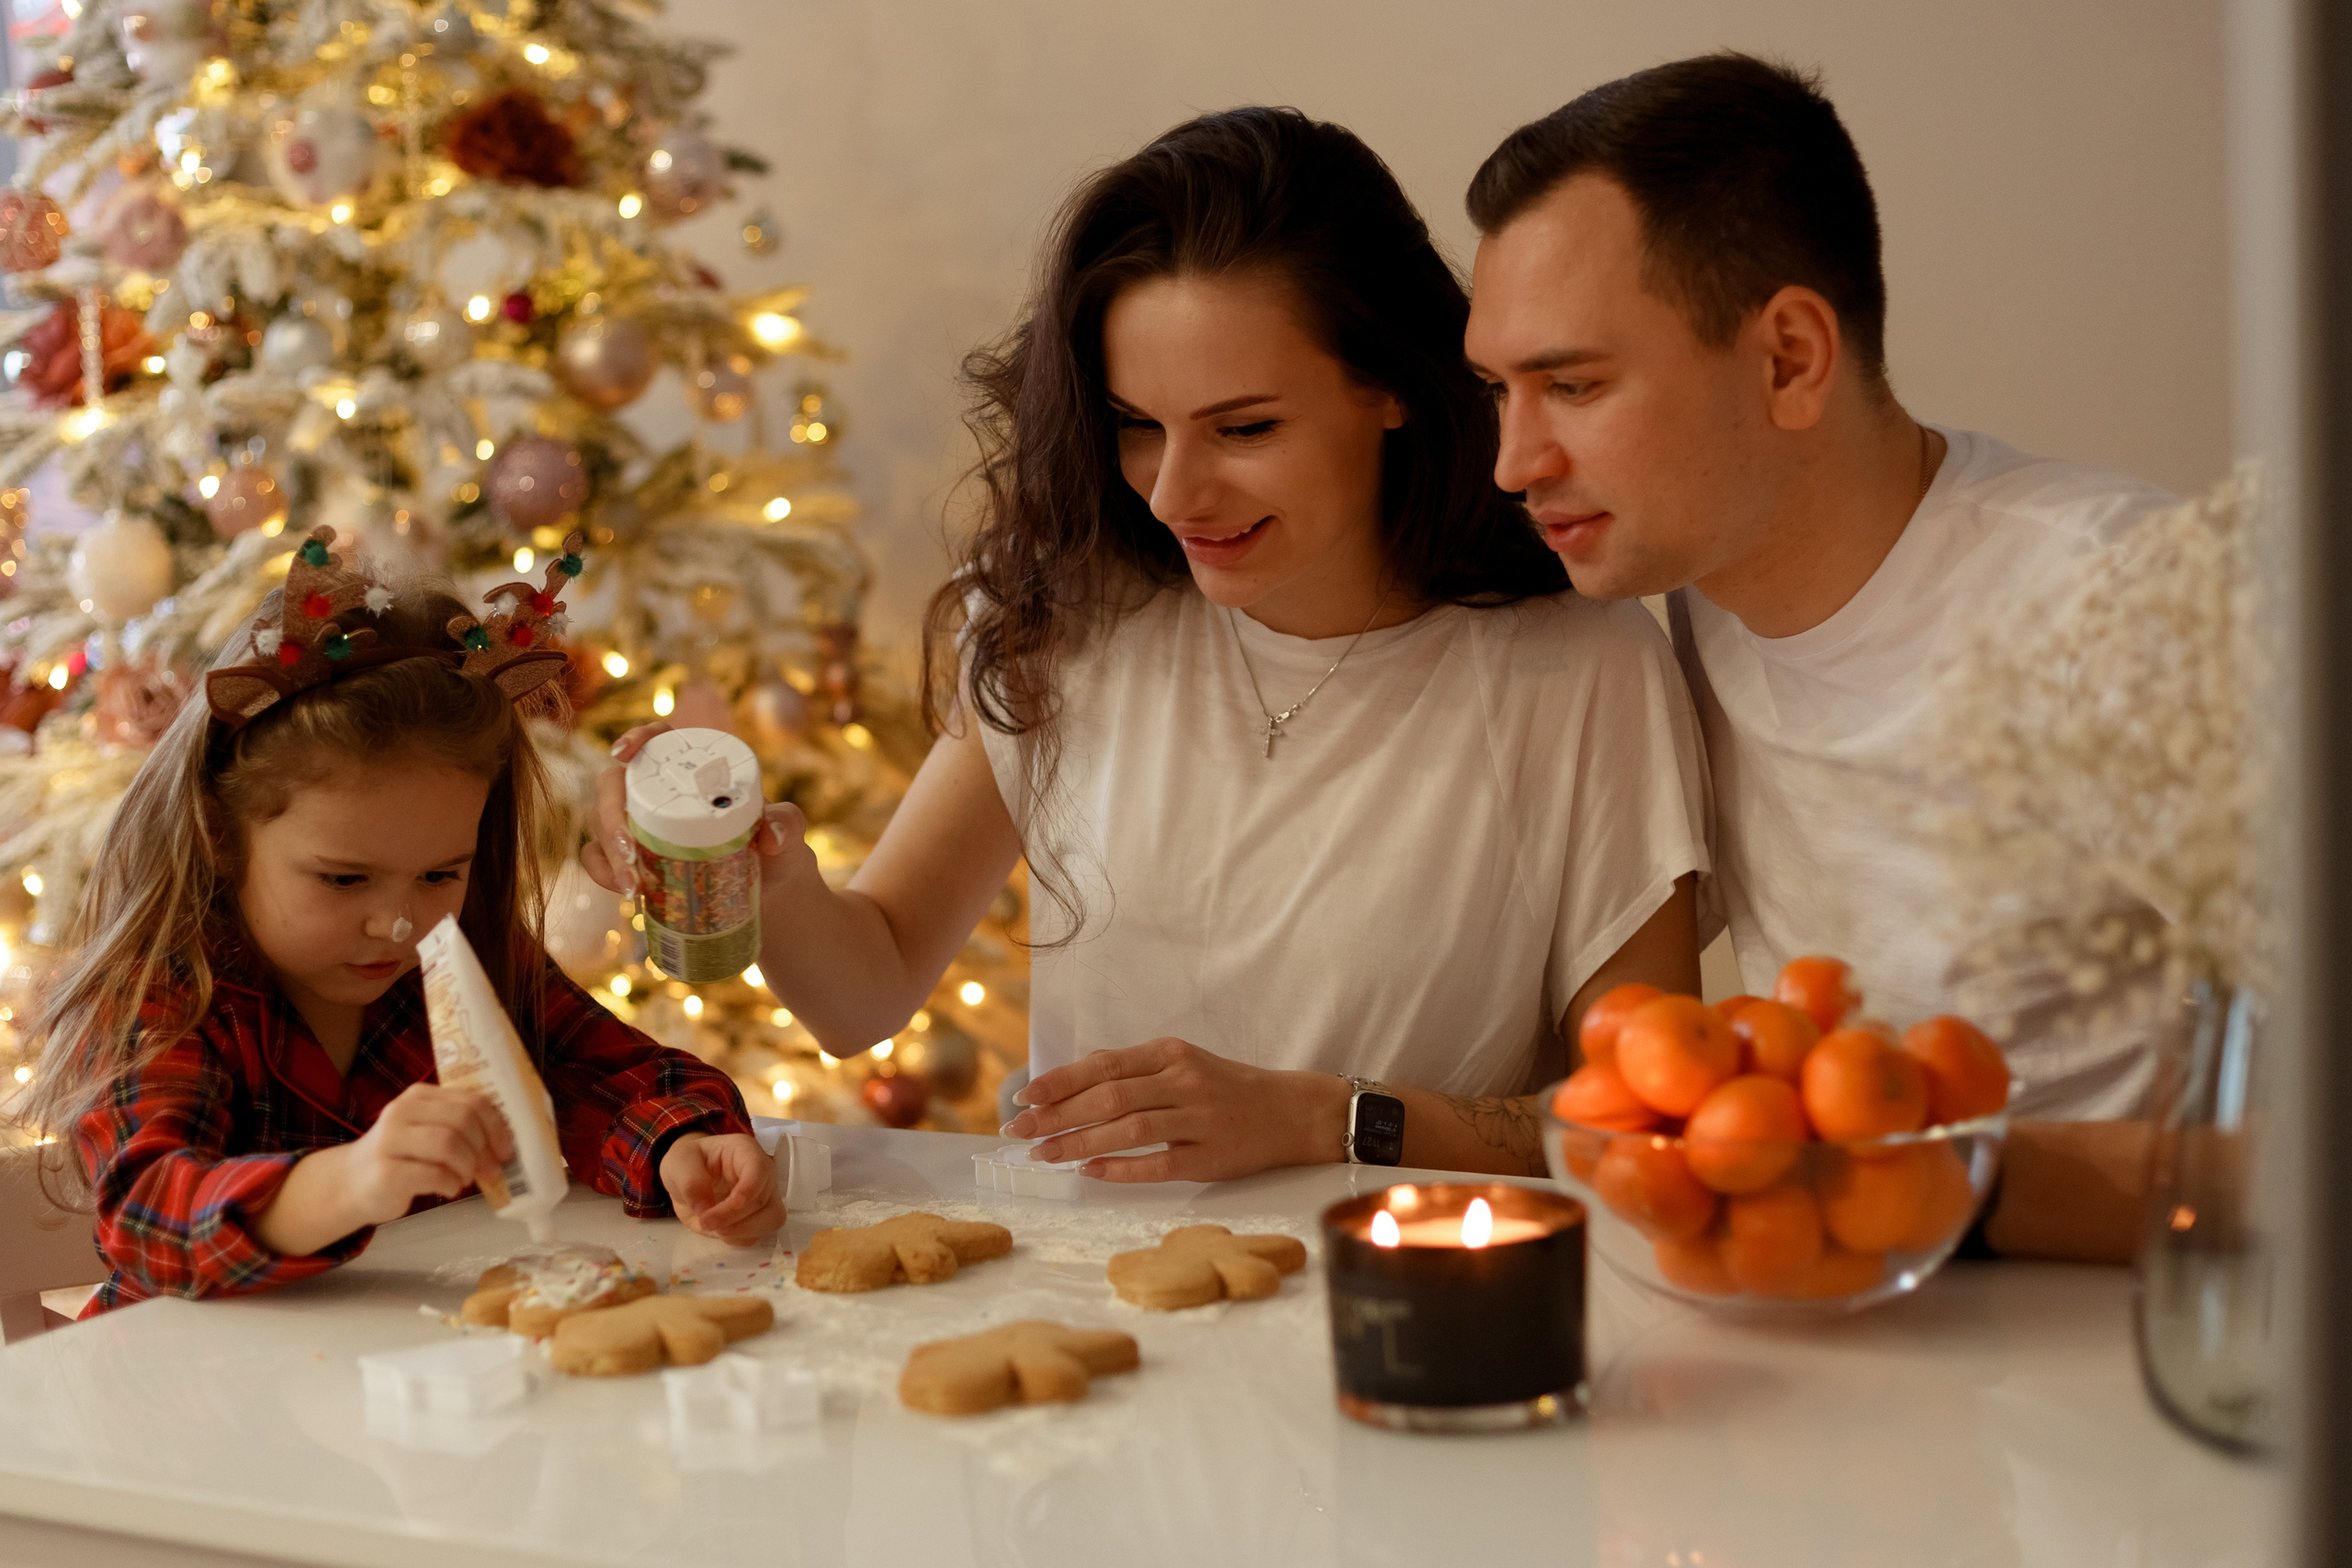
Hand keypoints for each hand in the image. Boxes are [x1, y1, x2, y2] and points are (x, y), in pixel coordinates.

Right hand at [341, 1083, 513, 1227]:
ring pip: (449, 1144)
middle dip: (484, 1148)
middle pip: (463, 1121)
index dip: (496, 1126)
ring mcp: (390, 1141)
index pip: (471, 1101)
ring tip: (464, 1179)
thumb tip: (504, 1145)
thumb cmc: (401, 1157)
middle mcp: (401, 1112)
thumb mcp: (426, 1130)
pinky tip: (448, 1188)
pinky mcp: (385, 1173)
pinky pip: (434, 1174)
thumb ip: (458, 1126)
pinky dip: (451, 1184)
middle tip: (489, 1170)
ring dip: (467, 1167)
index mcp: (419, 1096)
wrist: (351, 1182)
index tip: (506, 1149)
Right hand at [577, 722, 814, 905]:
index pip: (658, 741)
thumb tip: (769, 837)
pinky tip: (627, 891)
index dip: (636, 739)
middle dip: (612, 816)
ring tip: (632, 885)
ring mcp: (639, 823)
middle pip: (615, 785)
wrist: (768, 893)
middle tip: (630, 853)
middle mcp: (659, 790)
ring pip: (601, 822)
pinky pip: (597, 856)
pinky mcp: (629, 856)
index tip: (625, 754)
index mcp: (694, 770)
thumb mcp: (787, 834)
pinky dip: (602, 871)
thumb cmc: (775, 850)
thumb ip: (786, 826)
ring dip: (606, 852)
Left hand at [660, 1132, 786, 1244]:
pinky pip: (756, 1236)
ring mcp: (762, 1198)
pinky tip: (719, 1230)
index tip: (733, 1203)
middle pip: (764, 1200)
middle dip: (735, 1216)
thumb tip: (705, 1208)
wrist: (687, 1180)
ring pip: (771, 1219)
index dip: (750, 1188)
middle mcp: (761, 1174)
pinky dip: (737, 1238)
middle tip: (705, 1222)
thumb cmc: (688, 1162)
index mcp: (744, 1151)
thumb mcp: (679, 1162)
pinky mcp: (756, 1220)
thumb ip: (690, 1181)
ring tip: (714, 1228)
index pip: (759, 1169)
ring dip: (741, 1230)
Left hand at [1002, 1039, 1349, 1183]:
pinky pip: (1158, 1164)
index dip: (1060, 1081)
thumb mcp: (1183, 1063)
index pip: (1104, 1065)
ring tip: (1044, 1154)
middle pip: (1109, 1097)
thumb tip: (1077, 1076)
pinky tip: (1091, 1172)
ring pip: (1128, 1129)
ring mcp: (1198, 1120)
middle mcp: (1183, 1082)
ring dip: (1079, 1142)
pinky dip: (1121, 1168)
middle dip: (1057, 1115)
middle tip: (1020, 1131)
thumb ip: (1134, 1069)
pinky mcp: (1210, 1157)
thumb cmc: (1227, 1088)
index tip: (1024, 1096)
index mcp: (1171, 1054)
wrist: (1291, 1112)